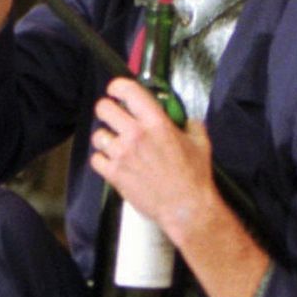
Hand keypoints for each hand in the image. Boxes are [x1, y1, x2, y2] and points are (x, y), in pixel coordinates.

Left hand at [89, 77, 217, 246]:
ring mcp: (122, 155)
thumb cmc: (194, 178)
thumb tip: (185, 120)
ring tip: (116, 145)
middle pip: (103, 108)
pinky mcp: (114, 175)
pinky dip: (102, 160)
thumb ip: (191, 125)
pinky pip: (96, 159)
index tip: (117, 91)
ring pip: (97, 135)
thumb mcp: (201, 144)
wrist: (186, 209)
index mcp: (156, 122)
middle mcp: (135, 135)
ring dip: (106, 138)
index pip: (127, 90)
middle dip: (107, 110)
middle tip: (115, 118)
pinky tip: (114, 162)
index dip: (117, 87)